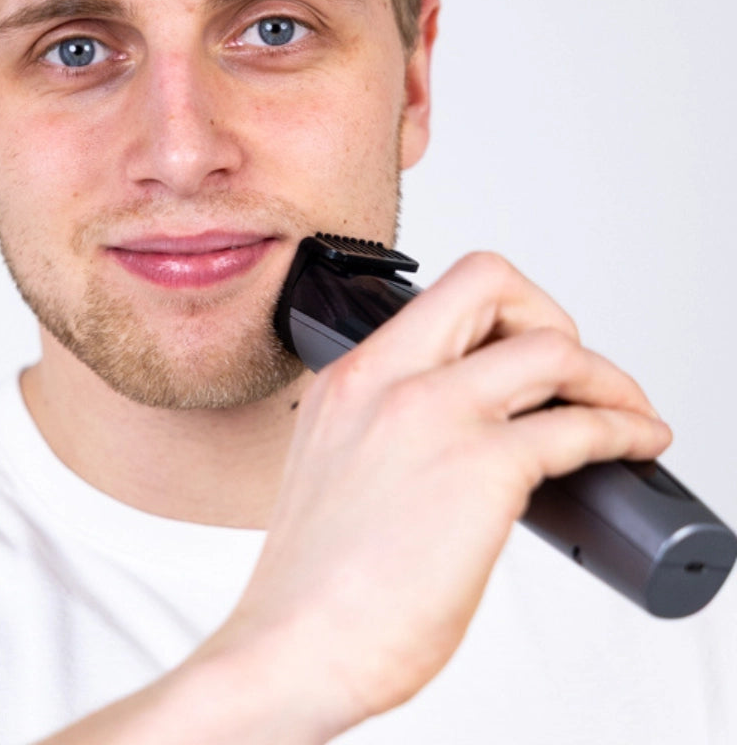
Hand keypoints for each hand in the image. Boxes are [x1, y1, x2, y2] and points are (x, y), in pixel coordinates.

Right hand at [200, 252, 671, 740]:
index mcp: (350, 377)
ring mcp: (436, 416)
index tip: (520, 352)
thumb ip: (386, 427)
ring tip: (620, 409)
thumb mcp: (336, 466)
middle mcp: (388, 379)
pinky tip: (631, 445)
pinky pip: (579, 426)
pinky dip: (623, 429)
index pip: (439, 294)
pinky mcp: (483, 470)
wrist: (294, 643)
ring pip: (552, 345)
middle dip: (550, 315)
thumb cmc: (313, 579)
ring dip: (605, 376)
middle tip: (569, 368)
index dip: (499, 314)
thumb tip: (461, 431)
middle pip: (493, 280)